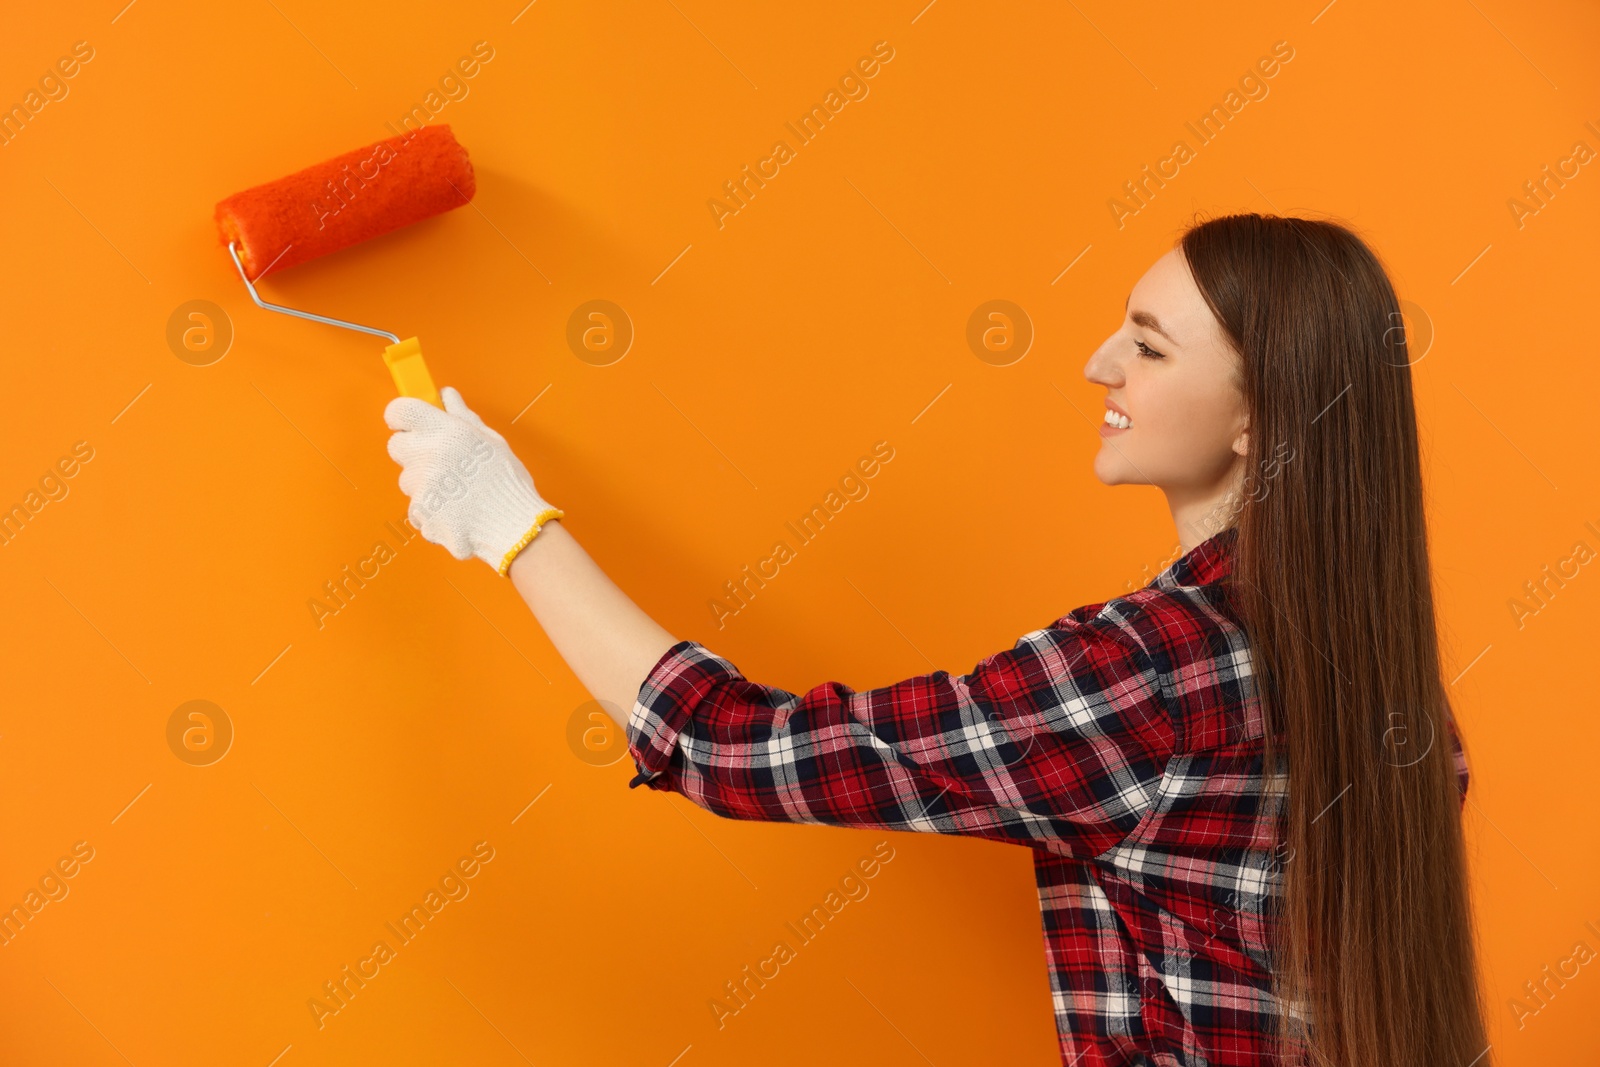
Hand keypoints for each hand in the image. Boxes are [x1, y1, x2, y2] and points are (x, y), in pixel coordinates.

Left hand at [384, 385, 563, 575]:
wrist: (514, 528)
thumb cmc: (507, 483)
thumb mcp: (491, 441)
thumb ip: (462, 416)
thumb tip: (447, 395)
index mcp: (446, 431)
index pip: (400, 411)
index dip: (402, 416)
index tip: (408, 422)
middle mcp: (429, 455)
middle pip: (397, 446)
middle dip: (414, 451)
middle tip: (440, 461)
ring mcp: (422, 487)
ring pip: (408, 480)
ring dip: (425, 484)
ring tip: (457, 493)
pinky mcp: (420, 513)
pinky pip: (417, 508)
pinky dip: (431, 511)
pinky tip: (455, 512)